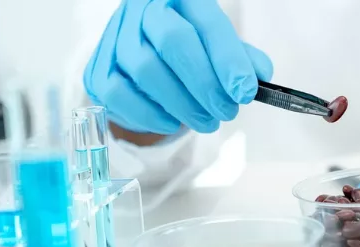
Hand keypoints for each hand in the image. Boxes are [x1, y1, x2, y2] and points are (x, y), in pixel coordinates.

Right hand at [84, 0, 272, 135]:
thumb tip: (261, 76)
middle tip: (227, 111)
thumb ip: (242, 59)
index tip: (246, 92)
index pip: (206, 23)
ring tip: (207, 121)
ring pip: (147, 72)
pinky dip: (151, 116)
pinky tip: (173, 122)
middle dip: (206, 84)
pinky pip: (121, 96)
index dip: (229, 59)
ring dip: (183, 105)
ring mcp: (115, 38)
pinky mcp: (98, 70)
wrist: (143, 59)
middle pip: (174, 42)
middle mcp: (142, 10)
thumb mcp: (218, 48)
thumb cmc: (190, 52)